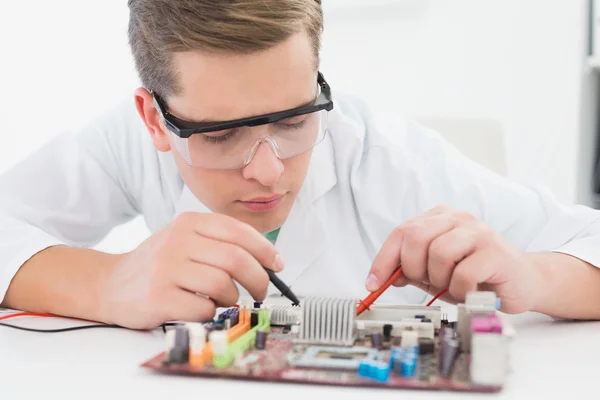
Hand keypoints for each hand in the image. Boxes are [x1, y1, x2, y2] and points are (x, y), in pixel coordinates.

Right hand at [98, 212, 281, 328]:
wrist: (110, 283)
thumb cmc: (157, 263)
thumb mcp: (185, 239)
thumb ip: (221, 242)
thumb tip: (267, 259)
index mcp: (189, 223)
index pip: (238, 231)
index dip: (265, 249)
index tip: (277, 264)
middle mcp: (177, 241)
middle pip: (236, 259)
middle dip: (259, 278)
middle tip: (262, 290)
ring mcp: (166, 269)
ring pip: (223, 284)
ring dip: (233, 297)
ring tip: (224, 298)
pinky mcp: (159, 297)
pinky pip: (204, 307)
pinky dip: (211, 311)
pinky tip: (201, 306)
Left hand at [367, 205, 539, 313]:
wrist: (523, 282)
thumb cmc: (475, 276)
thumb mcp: (435, 273)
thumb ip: (410, 269)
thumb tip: (384, 276)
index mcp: (439, 218)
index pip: (401, 232)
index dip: (383, 259)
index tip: (373, 283)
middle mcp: (458, 218)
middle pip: (415, 237)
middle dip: (412, 267)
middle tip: (426, 282)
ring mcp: (478, 232)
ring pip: (438, 254)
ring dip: (439, 280)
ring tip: (452, 286)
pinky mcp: (495, 251)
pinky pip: (462, 274)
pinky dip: (459, 290)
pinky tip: (469, 291)